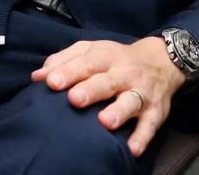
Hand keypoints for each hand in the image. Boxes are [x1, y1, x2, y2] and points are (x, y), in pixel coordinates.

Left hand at [31, 37, 185, 157]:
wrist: (161, 61)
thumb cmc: (115, 58)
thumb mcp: (90, 50)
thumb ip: (63, 61)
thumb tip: (37, 76)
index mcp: (105, 56)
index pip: (86, 62)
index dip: (69, 72)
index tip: (51, 82)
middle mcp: (124, 73)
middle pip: (106, 81)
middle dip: (91, 90)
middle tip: (73, 99)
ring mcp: (141, 92)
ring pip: (130, 102)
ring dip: (118, 112)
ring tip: (104, 122)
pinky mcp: (156, 112)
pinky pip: (150, 125)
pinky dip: (142, 137)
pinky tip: (132, 149)